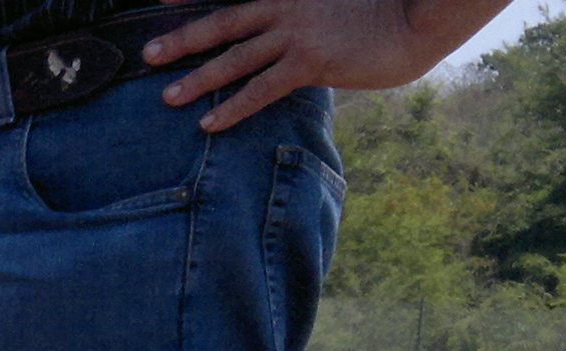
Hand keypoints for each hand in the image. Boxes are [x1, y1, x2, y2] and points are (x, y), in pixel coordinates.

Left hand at [146, 0, 485, 131]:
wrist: (417, 19)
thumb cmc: (381, 14)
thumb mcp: (336, 6)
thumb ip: (304, 18)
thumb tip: (284, 44)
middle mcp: (287, 5)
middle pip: (222, 21)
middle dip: (183, 37)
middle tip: (148, 52)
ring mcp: (297, 32)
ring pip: (235, 57)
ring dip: (198, 77)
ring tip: (168, 95)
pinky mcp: (310, 61)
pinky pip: (261, 88)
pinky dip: (233, 108)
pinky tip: (210, 124)